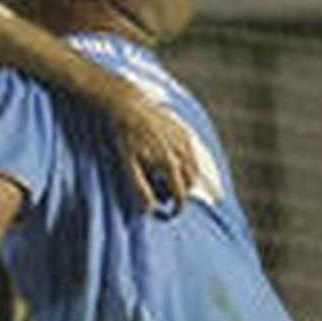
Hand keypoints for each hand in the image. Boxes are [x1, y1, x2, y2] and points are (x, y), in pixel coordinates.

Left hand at [114, 97, 201, 214]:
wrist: (128, 106)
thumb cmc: (126, 137)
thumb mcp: (128, 165)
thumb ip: (140, 188)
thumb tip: (149, 210)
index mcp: (169, 162)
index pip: (181, 193)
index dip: (178, 208)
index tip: (172, 214)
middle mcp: (181, 151)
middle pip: (191, 182)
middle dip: (182, 193)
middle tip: (169, 196)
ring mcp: (185, 140)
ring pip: (195, 167)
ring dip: (188, 178)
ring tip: (174, 182)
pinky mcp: (184, 130)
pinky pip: (194, 152)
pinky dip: (191, 163)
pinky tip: (180, 163)